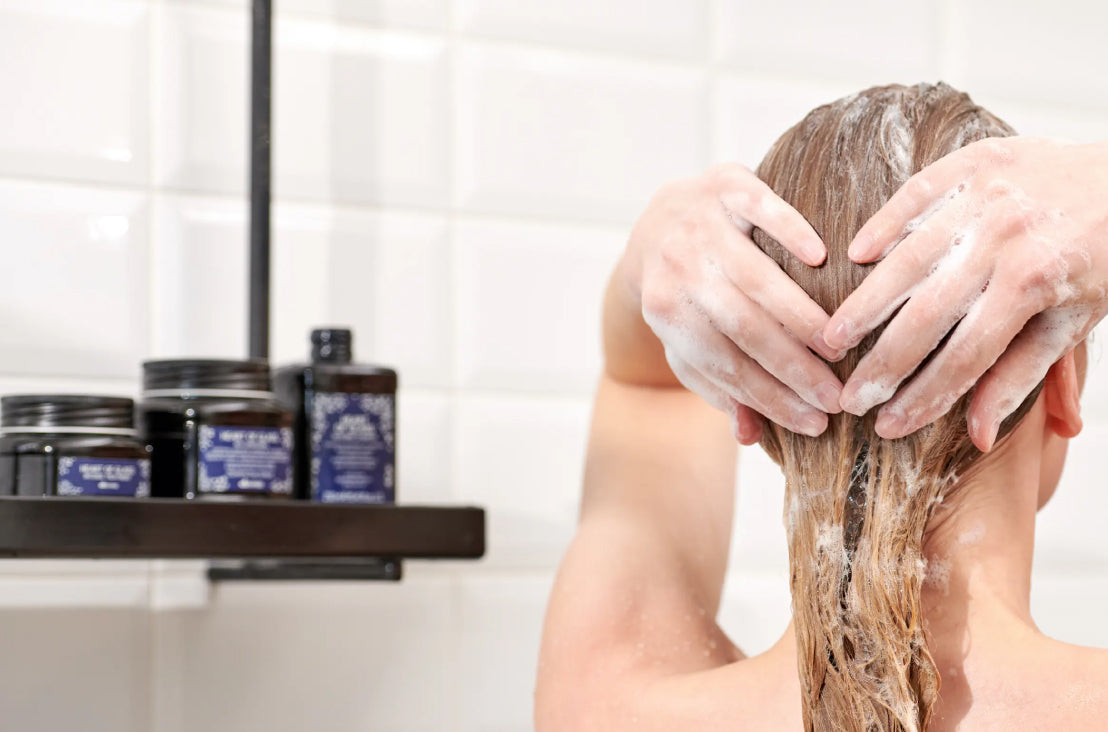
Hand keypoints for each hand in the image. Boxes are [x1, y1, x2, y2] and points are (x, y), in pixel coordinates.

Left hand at [627, 163, 843, 442]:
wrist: (660, 221)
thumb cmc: (688, 297)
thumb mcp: (691, 344)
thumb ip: (720, 387)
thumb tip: (750, 436)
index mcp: (664, 310)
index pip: (723, 364)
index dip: (769, 398)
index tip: (815, 423)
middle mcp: (676, 265)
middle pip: (741, 326)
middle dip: (792, 368)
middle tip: (838, 397)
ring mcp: (698, 221)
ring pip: (755, 276)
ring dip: (801, 317)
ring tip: (839, 348)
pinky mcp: (723, 182)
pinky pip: (760, 208)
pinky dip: (789, 231)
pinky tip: (822, 259)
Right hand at [823, 137, 1107, 449]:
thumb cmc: (1106, 258)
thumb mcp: (1075, 323)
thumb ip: (1021, 375)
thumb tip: (977, 436)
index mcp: (1035, 284)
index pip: (964, 356)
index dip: (922, 396)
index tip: (887, 425)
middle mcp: (1005, 239)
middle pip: (925, 314)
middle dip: (882, 363)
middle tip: (846, 396)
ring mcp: (987, 196)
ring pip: (907, 258)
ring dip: (865, 303)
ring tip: (831, 338)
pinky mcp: (975, 162)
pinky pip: (915, 196)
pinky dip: (881, 226)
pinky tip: (854, 258)